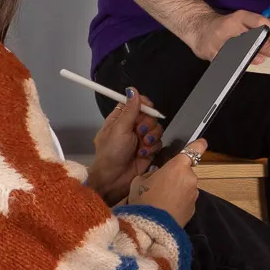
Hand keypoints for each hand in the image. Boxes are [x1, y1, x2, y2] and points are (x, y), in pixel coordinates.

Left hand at [84, 89, 162, 203]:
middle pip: (149, 115)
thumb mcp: (119, 128)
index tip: (147, 107)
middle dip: (148, 123)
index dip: (143, 104)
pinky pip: (159, 142)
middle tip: (140, 131)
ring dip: (151, 136)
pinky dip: (153, 147)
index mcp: (120, 119)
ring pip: (156, 129)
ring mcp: (140, 139)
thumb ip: (130, 110)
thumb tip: (132, 91)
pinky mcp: (149, 150)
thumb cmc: (110, 154)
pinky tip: (143, 153)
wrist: (114, 179)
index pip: (135, 103)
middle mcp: (131, 127)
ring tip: (143, 145)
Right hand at [126, 140, 205, 226]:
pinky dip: (179, 202)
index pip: (194, 150)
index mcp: (178, 166)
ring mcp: (194, 194)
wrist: (152, 227)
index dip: (198, 145)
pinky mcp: (194, 208)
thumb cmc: (144, 200)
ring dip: (177, 190)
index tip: (202, 142)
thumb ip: (152, 174)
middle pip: (185, 172)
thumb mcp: (140, 181)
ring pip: (186, 187)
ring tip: (160, 200)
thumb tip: (157, 175)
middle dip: (175, 176)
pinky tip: (166, 209)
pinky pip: (186, 200)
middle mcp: (190, 178)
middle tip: (159, 186)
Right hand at [187, 8, 269, 63]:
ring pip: (239, 49)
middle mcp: (229, 26)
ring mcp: (219, 40)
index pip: (258, 21)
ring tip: (261, 59)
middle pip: (250, 36)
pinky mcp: (211, 53)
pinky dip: (238, 63)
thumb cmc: (230, 26)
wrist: (200, 30)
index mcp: (240, 17)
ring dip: (253, 55)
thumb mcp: (249, 21)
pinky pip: (227, 61)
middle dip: (265, 45)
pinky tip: (246, 64)